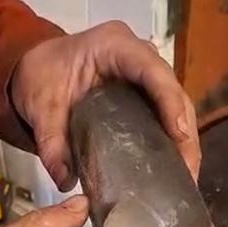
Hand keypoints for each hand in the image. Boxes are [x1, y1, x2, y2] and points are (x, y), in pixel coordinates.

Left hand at [11, 21, 200, 190]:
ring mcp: (150, 76)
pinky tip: (176, 171)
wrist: (39, 66)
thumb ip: (50, 141)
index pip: (152, 70)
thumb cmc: (42, 74)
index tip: (179, 135)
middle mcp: (141, 57)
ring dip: (185, 143)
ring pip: (179, 107)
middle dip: (185, 135)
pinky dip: (175, 144)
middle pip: (175, 93)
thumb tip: (65, 180)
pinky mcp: (151, 96)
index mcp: (114, 46)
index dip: (171, 101)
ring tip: (187, 178)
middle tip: (189, 172)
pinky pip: (170, 117)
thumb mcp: (39, 105)